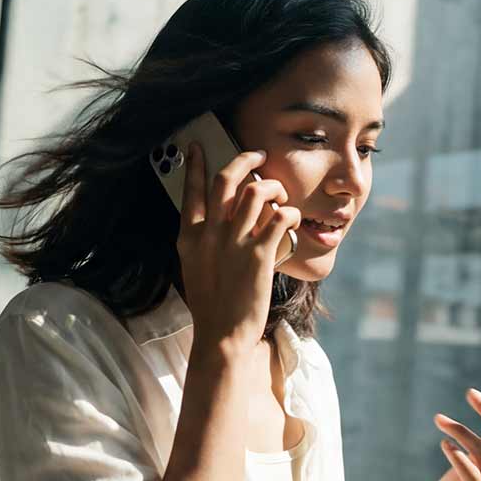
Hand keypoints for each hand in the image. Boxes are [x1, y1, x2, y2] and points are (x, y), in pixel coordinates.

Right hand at [176, 142, 301, 355]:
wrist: (221, 334)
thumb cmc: (211, 302)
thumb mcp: (194, 265)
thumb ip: (202, 239)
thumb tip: (218, 215)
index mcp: (190, 236)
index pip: (191, 189)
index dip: (194, 164)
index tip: (197, 147)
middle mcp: (210, 234)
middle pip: (226, 179)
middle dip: (245, 159)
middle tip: (258, 155)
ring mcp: (234, 243)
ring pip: (256, 191)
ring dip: (273, 187)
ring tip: (279, 195)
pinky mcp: (259, 255)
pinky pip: (279, 217)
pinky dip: (289, 212)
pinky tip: (290, 219)